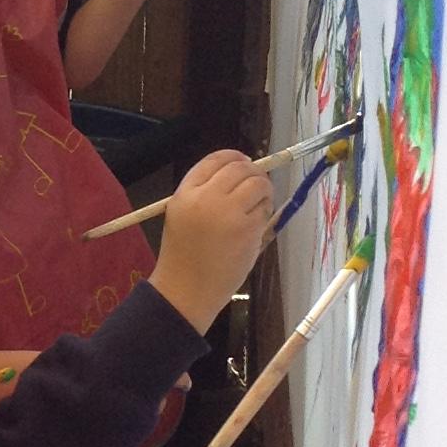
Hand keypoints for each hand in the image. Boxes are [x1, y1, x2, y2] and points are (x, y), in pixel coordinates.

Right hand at [149, 150, 274, 330]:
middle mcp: (205, 197)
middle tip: (259, 185)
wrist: (185, 290)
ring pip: (258, 183)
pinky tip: (253, 228)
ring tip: (258, 205)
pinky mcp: (246, 229)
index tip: (245, 162)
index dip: (235, 157)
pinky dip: (264, 214)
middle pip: (239, 167)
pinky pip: (264, 210)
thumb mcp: (182, 215)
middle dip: (254, 172)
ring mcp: (227, 212)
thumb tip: (241, 172)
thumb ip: (205, 192)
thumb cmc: (184, 256)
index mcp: (185, 193)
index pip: (215, 159)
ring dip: (264, 191)